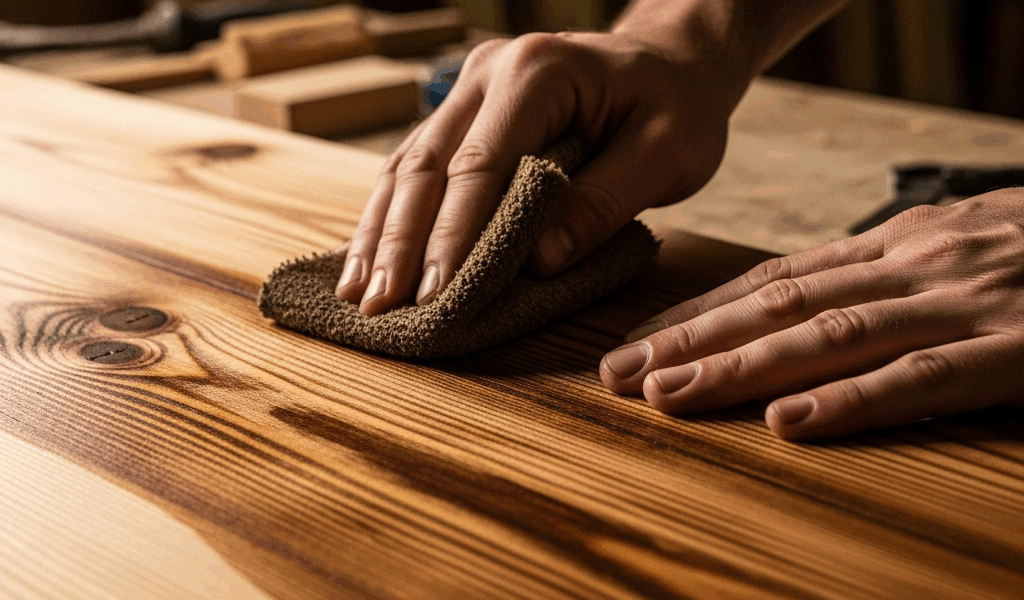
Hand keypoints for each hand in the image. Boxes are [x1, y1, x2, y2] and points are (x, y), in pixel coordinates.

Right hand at [335, 29, 750, 314]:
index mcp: (538, 72)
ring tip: (357, 294)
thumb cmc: (676, 105)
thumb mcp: (668, 153)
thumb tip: (536, 262)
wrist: (669, 62)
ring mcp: (469, 89)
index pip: (481, 163)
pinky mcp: (464, 113)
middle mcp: (488, 73)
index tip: (432, 295)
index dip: (452, 234)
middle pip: (427, 164)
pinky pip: (416, 165)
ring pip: (407, 165)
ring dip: (381, 233)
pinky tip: (370, 257)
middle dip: (399, 242)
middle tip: (377, 307)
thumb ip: (603, 202)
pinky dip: (392, 216)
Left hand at [600, 190, 1023, 438]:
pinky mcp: (1018, 349)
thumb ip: (883, 272)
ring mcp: (963, 304)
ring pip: (830, 336)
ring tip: (669, 394)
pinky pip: (924, 378)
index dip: (703, 311)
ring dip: (740, 368)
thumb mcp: (955, 244)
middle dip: (692, 341)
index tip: (642, 340)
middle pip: (780, 306)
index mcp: (898, 243)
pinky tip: (789, 424)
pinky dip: (853, 402)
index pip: (777, 278)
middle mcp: (914, 266)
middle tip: (620, 374)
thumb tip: (807, 302)